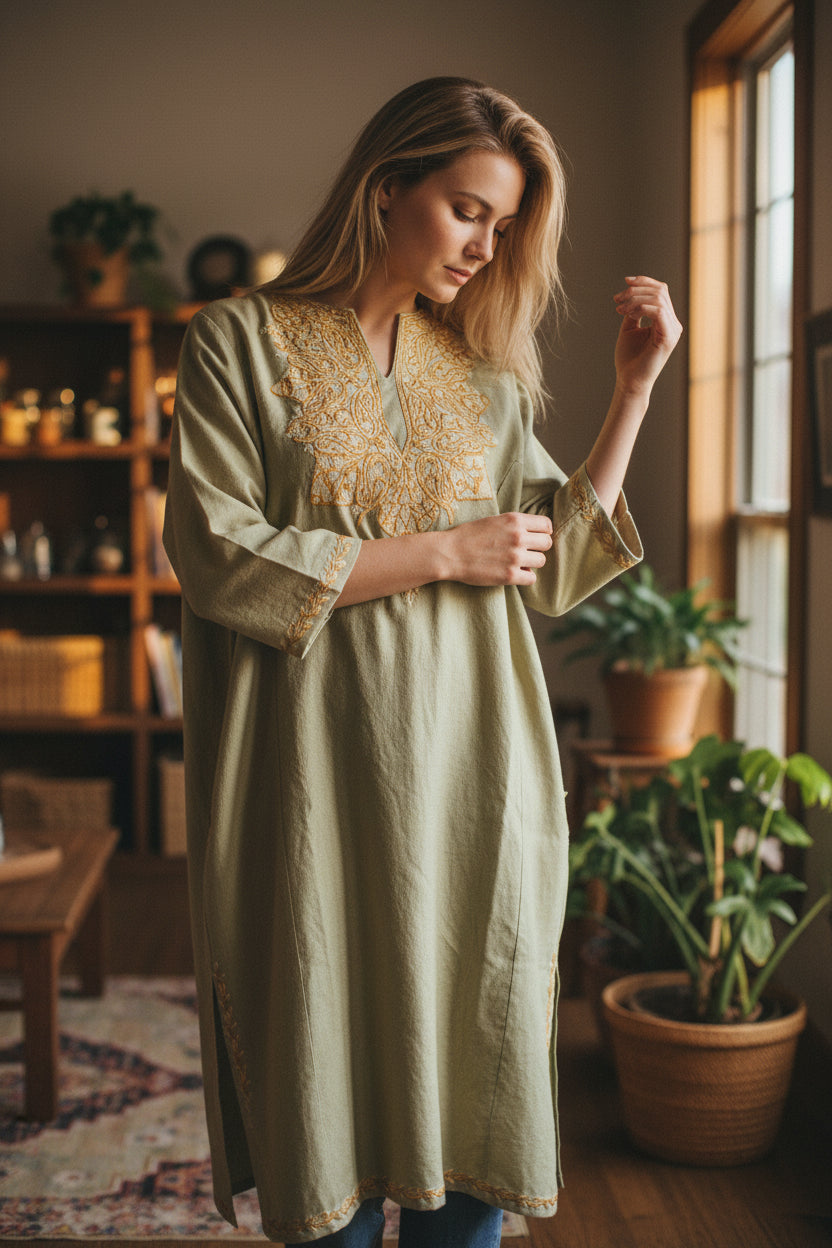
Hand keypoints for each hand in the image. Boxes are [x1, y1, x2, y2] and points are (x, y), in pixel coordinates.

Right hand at [443, 512, 552, 586]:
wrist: (449, 553)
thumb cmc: (468, 536)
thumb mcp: (494, 520)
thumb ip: (515, 524)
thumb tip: (533, 533)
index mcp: (515, 520)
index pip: (547, 525)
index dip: (542, 532)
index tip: (533, 538)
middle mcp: (518, 537)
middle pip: (547, 543)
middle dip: (538, 548)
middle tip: (525, 552)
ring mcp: (515, 557)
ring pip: (541, 561)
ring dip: (531, 563)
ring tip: (517, 563)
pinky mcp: (510, 575)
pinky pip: (532, 578)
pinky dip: (524, 577)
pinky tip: (513, 574)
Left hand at [613, 276, 682, 398]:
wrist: (629, 381)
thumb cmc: (629, 359)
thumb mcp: (629, 328)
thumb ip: (634, 310)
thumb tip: (632, 292)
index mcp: (666, 320)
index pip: (660, 291)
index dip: (644, 281)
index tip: (625, 282)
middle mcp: (673, 323)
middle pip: (660, 291)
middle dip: (636, 289)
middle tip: (617, 299)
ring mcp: (673, 330)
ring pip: (658, 298)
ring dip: (635, 299)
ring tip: (619, 308)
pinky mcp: (668, 338)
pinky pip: (658, 311)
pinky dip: (640, 308)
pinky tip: (627, 314)